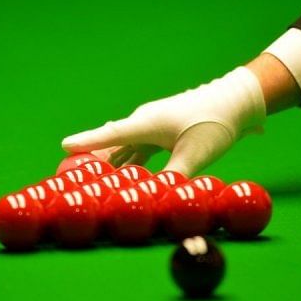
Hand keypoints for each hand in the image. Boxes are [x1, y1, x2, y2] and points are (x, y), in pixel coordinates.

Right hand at [62, 67, 266, 175]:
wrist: (236, 100)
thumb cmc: (214, 123)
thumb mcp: (194, 155)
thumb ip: (172, 179)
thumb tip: (157, 200)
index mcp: (147, 123)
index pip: (110, 135)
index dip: (86, 142)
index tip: (63, 147)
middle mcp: (146, 122)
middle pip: (113, 141)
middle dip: (94, 156)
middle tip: (73, 170)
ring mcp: (155, 125)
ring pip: (126, 145)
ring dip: (113, 160)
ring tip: (95, 176)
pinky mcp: (165, 130)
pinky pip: (140, 146)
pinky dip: (131, 159)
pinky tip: (127, 170)